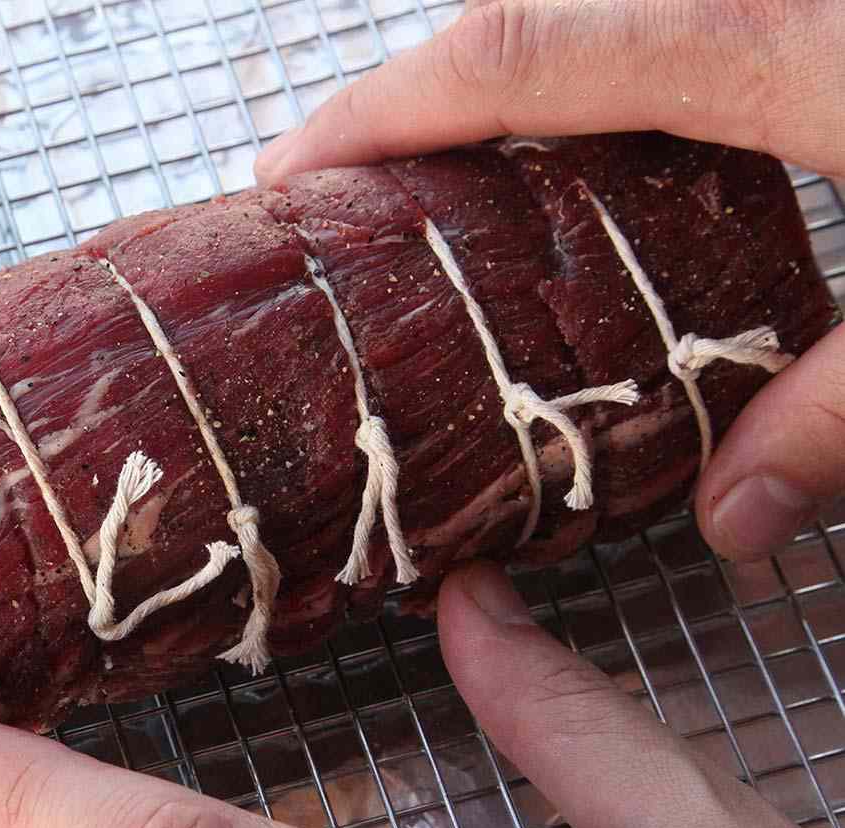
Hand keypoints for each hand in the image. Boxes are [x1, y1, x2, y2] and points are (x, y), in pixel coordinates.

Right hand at [253, 0, 844, 564]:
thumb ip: (833, 412)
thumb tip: (730, 522)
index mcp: (768, 41)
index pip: (518, 53)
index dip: (382, 108)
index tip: (291, 168)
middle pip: (522, 8)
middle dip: (408, 90)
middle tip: (334, 179)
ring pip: (579, 4)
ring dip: (490, 76)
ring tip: (428, 166)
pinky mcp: (794, 4)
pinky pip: (644, 12)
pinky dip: (574, 65)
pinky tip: (576, 135)